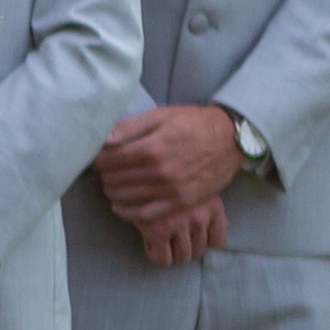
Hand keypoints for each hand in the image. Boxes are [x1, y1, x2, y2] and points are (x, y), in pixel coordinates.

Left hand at [97, 104, 248, 268]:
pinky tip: (120, 206)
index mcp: (152, 149)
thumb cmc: (194, 123)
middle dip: (104, 175)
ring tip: (111, 184)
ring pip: (126, 198)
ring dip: (112, 192)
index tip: (98, 157)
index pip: (110, 160)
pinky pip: (146, 214)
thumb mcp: (161, 116)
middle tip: (104, 170)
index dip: (99, 159)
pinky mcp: (181, 203)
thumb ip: (130, 127)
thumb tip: (103, 138)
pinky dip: (127, 212)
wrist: (230, 139)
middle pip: (116, 180)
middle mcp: (160, 173)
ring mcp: (171, 191)